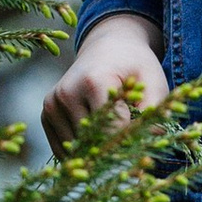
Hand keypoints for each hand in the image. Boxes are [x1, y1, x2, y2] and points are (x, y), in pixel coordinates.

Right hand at [41, 14, 168, 153]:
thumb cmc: (135, 67)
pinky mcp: (47, 114)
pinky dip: (81, 151)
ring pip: (77, 148)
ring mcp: (53, 104)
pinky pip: (63, 148)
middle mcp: (67, 93)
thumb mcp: (153, 83)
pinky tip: (96, 142)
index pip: (113, 129)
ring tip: (114, 138)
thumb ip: (153, 113)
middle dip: (114, 149)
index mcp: (94, 82)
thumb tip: (154, 140)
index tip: (143, 142)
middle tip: (131, 148)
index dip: (131, 141)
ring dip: (95, 152)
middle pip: (93, 141)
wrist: (108, 49)